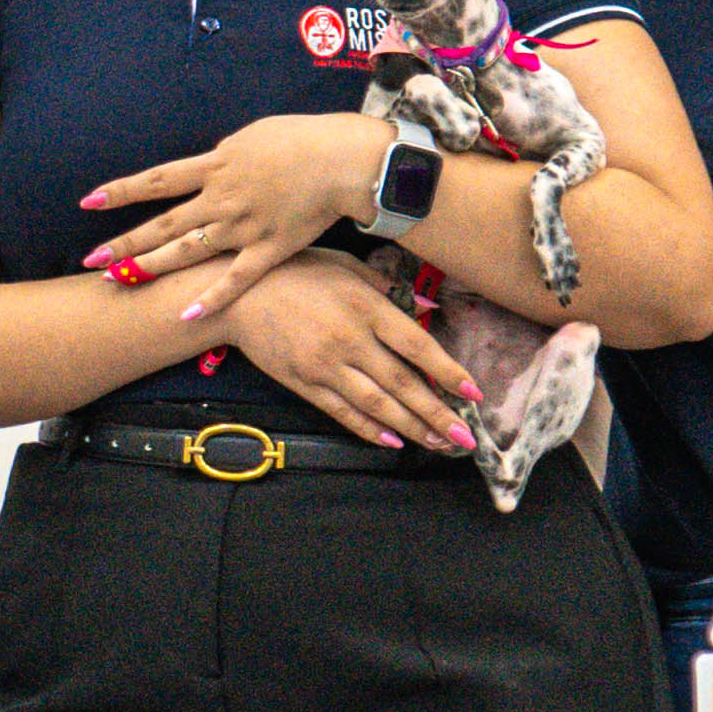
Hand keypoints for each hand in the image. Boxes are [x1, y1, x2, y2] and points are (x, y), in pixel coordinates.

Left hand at [83, 112, 387, 318]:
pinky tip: (186, 312)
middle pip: (163, 224)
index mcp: (217, 165)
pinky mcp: (268, 250)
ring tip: (122, 281)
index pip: (158, 181)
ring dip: (152, 267)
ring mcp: (243, 227)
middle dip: (125, 243)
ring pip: (188, 251)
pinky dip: (210, 297)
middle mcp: (221, 199)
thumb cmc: (303, 140)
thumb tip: (210, 161)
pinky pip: (234, 279)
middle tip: (92, 260)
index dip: (121, 191)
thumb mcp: (254, 137)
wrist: (344, 160)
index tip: (89, 201)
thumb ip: (226, 156)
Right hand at [217, 251, 479, 454]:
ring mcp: (325, 365)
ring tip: (438, 444)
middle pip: (403, 384)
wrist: (238, 295)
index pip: (417, 346)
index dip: (448, 372)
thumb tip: (432, 308)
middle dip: (438, 414)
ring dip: (412, 428)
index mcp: (365, 306)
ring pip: (377, 405)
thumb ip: (390, 288)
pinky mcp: (305, 383)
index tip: (473, 393)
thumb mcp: (347, 267)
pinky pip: (343, 412)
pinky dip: (370, 429)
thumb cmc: (297, 272)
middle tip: (465, 437)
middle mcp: (349, 340)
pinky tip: (394, 441)